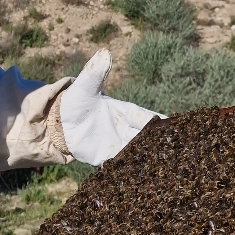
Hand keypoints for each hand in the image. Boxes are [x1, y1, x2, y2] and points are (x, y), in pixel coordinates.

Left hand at [60, 49, 164, 166]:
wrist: (59, 122)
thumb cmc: (76, 101)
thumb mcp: (84, 88)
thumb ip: (94, 73)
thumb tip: (104, 53)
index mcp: (123, 112)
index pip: (145, 117)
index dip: (158, 122)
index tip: (173, 125)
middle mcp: (123, 130)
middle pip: (144, 139)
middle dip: (158, 145)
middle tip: (175, 153)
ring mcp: (115, 145)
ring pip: (135, 154)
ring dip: (146, 161)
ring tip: (160, 171)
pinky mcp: (103, 158)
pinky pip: (118, 166)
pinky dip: (126, 171)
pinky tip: (134, 181)